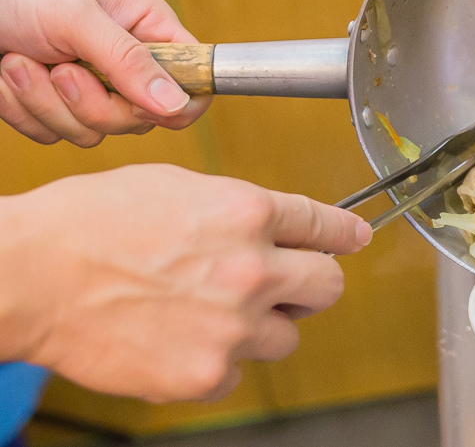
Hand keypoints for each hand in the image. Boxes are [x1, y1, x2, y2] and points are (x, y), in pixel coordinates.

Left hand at [0, 0, 210, 146]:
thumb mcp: (75, 16)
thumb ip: (129, 61)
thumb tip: (177, 102)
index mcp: (145, 28)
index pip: (194, 77)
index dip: (176, 100)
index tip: (141, 101)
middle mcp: (125, 61)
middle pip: (142, 117)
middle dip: (91, 102)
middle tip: (62, 70)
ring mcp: (91, 88)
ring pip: (95, 131)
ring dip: (45, 102)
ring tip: (19, 62)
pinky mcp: (56, 108)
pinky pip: (55, 135)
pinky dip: (23, 110)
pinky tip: (7, 76)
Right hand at [0, 164, 372, 402]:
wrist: (32, 276)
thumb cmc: (91, 224)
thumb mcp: (176, 187)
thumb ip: (237, 208)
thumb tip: (274, 225)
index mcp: (247, 212)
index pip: (324, 225)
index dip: (344, 232)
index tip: (355, 239)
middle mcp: (252, 269)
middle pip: (328, 286)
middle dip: (312, 283)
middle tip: (287, 284)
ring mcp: (233, 327)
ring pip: (287, 336)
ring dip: (261, 325)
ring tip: (208, 311)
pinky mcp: (206, 374)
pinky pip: (237, 372)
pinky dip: (217, 360)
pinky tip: (178, 338)